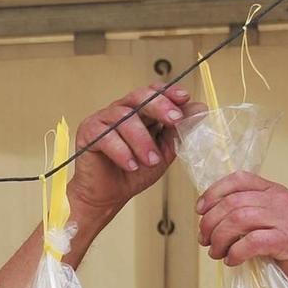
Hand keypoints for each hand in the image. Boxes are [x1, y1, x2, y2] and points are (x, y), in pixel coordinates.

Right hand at [66, 83, 197, 229]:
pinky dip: (121, 151)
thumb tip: (199, 110)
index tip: (184, 98)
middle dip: (160, 106)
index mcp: (139, 112)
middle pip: (140, 97)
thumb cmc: (133, 173)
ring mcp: (103, 120)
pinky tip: (130, 165)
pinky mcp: (87, 133)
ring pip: (124, 119)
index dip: (169, 92)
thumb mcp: (164, 153)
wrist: (108, 196)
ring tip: (150, 161)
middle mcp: (121, 111)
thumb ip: (179, 132)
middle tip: (174, 120)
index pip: (154, 92)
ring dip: (142, 140)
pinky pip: (106, 136)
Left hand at [194, 172, 287, 287]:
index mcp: (274, 191)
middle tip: (205, 241)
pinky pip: (251, 241)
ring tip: (217, 253)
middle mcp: (280, 200)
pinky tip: (232, 260)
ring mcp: (286, 219)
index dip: (213, 193)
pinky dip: (235, 252)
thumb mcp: (270, 222)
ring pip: (237, 219)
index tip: (200, 210)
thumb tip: (208, 219)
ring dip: (219, 239)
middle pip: (231, 202)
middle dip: (210, 223)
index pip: (238, 179)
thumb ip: (247, 215)